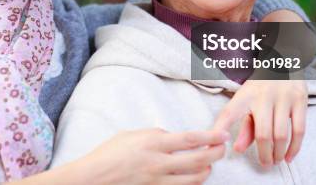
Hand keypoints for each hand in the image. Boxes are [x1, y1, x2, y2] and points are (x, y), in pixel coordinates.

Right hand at [84, 128, 228, 184]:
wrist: (93, 178)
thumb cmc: (108, 154)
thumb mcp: (132, 135)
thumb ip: (155, 135)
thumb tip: (173, 137)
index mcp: (153, 143)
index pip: (190, 139)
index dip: (210, 136)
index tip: (222, 134)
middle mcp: (159, 163)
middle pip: (199, 160)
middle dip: (216, 153)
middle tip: (222, 148)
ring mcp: (158, 181)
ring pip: (195, 179)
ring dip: (207, 170)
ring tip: (208, 163)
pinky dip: (192, 183)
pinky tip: (194, 177)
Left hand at [213, 80, 306, 166]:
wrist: (283, 61)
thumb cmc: (262, 87)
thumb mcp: (248, 100)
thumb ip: (244, 126)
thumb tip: (238, 149)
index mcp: (244, 95)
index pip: (229, 113)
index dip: (220, 129)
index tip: (217, 143)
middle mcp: (263, 95)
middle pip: (262, 133)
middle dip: (264, 154)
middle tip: (265, 163)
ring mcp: (283, 97)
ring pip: (281, 134)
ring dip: (279, 153)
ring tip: (276, 160)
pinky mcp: (300, 99)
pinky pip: (299, 129)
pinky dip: (295, 147)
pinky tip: (289, 156)